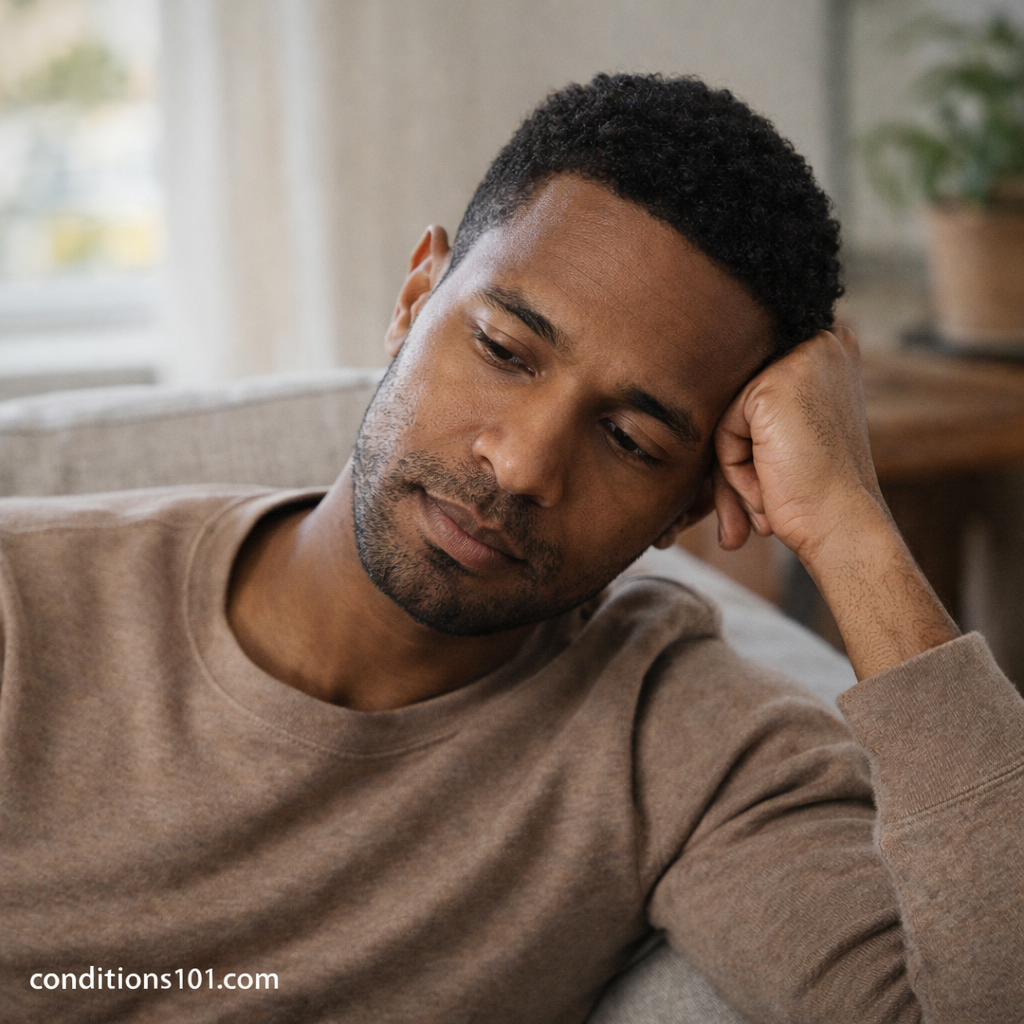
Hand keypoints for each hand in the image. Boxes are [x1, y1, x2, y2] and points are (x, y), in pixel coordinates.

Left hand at [712, 328, 958, 679]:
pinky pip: (724, 430)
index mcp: (823, 355)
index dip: (736, 435)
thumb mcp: (780, 451)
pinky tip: (767, 507)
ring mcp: (802, 360)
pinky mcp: (778, 384)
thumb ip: (757, 416)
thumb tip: (706, 418)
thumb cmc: (815, 506)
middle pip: (733, 400)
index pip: (750, 379)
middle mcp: (817, 346)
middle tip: (736, 521)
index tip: (748, 487)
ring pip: (725, 418)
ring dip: (732, 478)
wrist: (847, 537)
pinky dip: (734, 475)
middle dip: (725, 465)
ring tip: (763, 516)